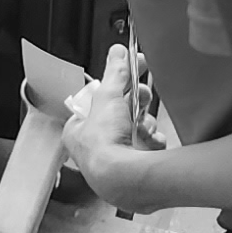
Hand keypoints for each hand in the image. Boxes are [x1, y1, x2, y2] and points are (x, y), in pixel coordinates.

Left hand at [44, 44, 157, 210]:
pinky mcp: (135, 170)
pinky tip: (153, 141)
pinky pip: (149, 148)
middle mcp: (95, 149)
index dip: (115, 89)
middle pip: (120, 116)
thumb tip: (117, 53)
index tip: (129, 77)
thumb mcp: (109, 97)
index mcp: (78, 132)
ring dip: (145, 124)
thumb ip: (115, 72)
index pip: (97, 102)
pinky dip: (153, 142)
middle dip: (135, 104)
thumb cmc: (104, 145)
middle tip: (143, 96)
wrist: (125, 180)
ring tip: (144, 125)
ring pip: (136, 131)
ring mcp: (116, 161)